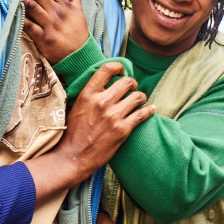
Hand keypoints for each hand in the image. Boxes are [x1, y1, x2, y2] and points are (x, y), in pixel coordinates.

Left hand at [23, 0, 89, 63]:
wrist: (80, 55)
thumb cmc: (78, 33)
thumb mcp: (80, 12)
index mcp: (65, 6)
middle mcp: (57, 13)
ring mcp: (50, 25)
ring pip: (33, 7)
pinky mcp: (43, 37)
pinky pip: (28, 26)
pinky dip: (20, 19)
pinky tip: (12, 13)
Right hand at [25, 62, 153, 199]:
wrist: (72, 157)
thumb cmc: (73, 133)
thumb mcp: (76, 107)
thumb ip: (90, 94)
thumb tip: (104, 83)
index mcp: (88, 94)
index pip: (107, 69)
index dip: (119, 67)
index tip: (122, 71)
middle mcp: (102, 102)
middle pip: (127, 82)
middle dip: (133, 84)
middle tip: (132, 89)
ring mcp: (113, 116)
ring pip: (138, 96)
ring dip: (141, 97)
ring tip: (139, 100)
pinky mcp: (122, 130)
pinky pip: (143, 114)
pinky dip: (149, 110)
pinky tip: (150, 109)